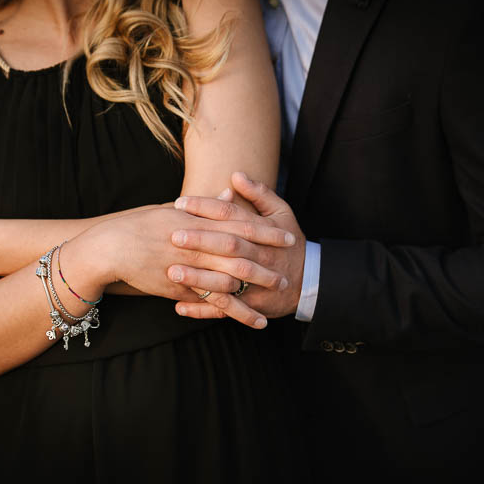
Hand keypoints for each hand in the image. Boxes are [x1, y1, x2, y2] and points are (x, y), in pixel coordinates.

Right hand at [78, 203, 295, 327]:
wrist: (111, 248)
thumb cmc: (140, 224)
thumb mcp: (173, 208)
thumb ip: (205, 205)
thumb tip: (230, 194)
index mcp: (197, 222)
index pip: (240, 225)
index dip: (266, 231)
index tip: (288, 236)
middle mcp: (196, 246)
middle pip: (239, 256)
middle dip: (266, 264)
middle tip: (287, 271)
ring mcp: (188, 270)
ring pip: (229, 283)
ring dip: (254, 290)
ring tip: (276, 294)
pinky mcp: (180, 290)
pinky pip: (211, 303)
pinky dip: (234, 311)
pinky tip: (252, 319)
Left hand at [168, 172, 306, 319]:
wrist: (310, 280)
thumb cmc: (289, 243)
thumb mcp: (282, 213)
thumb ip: (260, 193)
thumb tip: (236, 174)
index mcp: (262, 231)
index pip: (232, 215)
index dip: (207, 208)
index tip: (181, 203)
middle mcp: (259, 255)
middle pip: (228, 245)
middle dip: (201, 240)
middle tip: (173, 235)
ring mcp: (256, 282)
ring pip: (227, 279)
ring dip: (200, 277)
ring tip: (173, 272)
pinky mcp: (252, 304)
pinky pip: (226, 308)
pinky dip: (203, 309)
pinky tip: (180, 306)